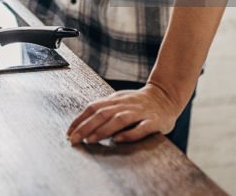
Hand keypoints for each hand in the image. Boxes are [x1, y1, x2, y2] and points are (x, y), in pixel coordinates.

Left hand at [67, 83, 185, 144]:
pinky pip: (141, 128)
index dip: (80, 119)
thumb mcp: (120, 101)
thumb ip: (105, 109)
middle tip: (74, 139)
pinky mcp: (154, 121)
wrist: (166, 96)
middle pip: (102, 113)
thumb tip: (84, 123)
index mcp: (116, 100)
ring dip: (102, 130)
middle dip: (86, 127)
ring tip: (90, 140)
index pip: (93, 107)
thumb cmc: (140, 102)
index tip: (69, 132)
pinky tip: (118, 139)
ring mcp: (140, 112)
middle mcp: (126, 104)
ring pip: (119, 119)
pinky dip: (129, 134)